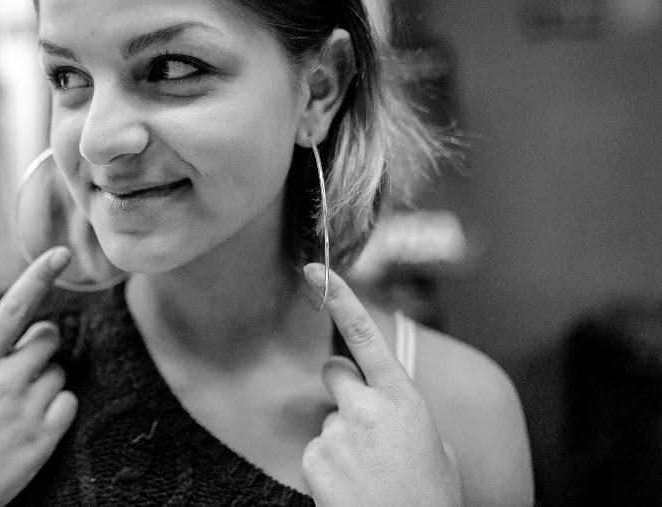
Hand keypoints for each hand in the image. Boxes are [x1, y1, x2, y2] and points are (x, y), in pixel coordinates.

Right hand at [0, 247, 77, 506]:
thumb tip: (11, 343)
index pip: (12, 309)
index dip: (38, 276)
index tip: (60, 253)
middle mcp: (2, 381)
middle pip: (48, 339)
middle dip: (43, 347)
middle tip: (23, 371)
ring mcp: (25, 410)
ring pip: (59, 373)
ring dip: (46, 384)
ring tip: (16, 411)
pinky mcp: (42, 440)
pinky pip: (69, 403)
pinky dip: (59, 410)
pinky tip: (33, 426)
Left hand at [300, 263, 462, 506]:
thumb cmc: (431, 499)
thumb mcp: (438, 450)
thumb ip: (406, 417)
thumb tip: (387, 412)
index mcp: (404, 399)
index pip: (365, 336)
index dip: (340, 298)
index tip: (316, 270)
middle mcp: (366, 408)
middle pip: (332, 371)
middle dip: (342, 387)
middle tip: (361, 424)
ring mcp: (336, 433)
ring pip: (329, 420)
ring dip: (342, 441)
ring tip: (369, 476)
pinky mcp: (314, 459)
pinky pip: (316, 452)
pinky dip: (329, 469)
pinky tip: (351, 490)